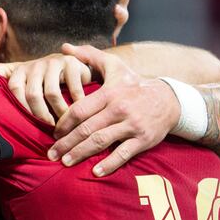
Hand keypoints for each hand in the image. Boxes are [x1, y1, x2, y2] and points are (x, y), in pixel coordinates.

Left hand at [0, 53, 91, 125]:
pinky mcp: (70, 63)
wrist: (70, 62)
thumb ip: (2, 79)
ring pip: (51, 93)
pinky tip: (78, 110)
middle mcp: (34, 65)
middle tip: (50, 130)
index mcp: (19, 72)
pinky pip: (72, 86)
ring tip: (63, 124)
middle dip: (40, 116)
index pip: (14, 91)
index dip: (21, 110)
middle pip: (33, 95)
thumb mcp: (22, 78)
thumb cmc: (42, 78)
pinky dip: (75, 101)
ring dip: (58, 112)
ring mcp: (52, 62)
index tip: (28, 126)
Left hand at [48, 44, 179, 176]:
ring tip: (65, 163)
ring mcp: (132, 125)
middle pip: (87, 128)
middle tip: (51, 153)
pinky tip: (95, 172)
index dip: (63, 123)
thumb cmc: (133, 82)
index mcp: (109, 93)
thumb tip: (64, 47)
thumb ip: (88, 55)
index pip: (80, 110)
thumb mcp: (113, 65)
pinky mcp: (143, 140)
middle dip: (66, 142)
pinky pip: (124, 154)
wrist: (168, 99)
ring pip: (101, 142)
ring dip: (81, 154)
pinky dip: (109, 164)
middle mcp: (119, 109)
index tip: (52, 133)